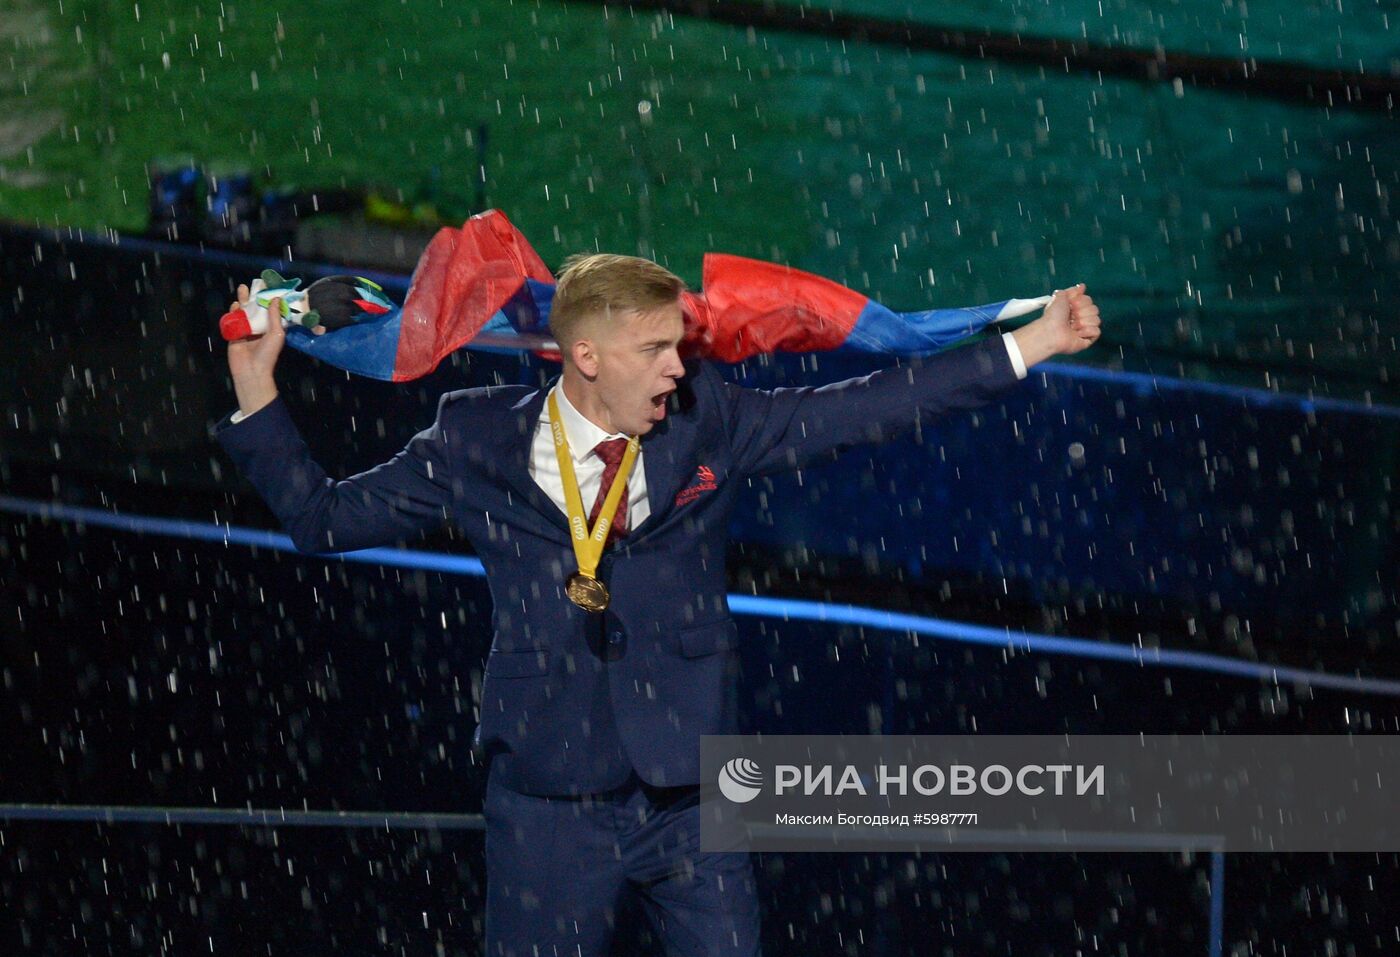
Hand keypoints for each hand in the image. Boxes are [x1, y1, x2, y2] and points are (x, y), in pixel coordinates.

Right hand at [225, 284, 326, 416]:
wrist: (251, 370)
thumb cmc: (267, 353)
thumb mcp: (276, 334)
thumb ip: (275, 316)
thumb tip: (275, 299)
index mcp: (271, 329)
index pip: (270, 311)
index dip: (268, 300)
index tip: (268, 288)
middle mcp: (259, 328)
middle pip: (255, 310)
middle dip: (253, 298)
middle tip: (251, 285)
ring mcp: (246, 331)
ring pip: (244, 313)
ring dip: (242, 302)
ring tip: (242, 290)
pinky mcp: (234, 335)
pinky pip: (233, 321)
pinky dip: (233, 313)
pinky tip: (234, 305)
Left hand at [1011, 283, 1101, 366]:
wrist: (1051, 331)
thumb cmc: (1053, 316)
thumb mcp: (1061, 296)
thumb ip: (1072, 291)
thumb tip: (1082, 286)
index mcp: (1075, 309)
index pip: (1089, 301)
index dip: (1081, 301)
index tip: (1070, 305)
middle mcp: (1080, 319)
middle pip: (1095, 309)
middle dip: (1082, 311)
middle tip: (1071, 317)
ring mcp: (1084, 330)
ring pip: (1097, 320)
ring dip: (1083, 322)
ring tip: (1072, 327)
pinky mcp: (1087, 340)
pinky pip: (1096, 331)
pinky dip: (1086, 331)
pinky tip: (1076, 334)